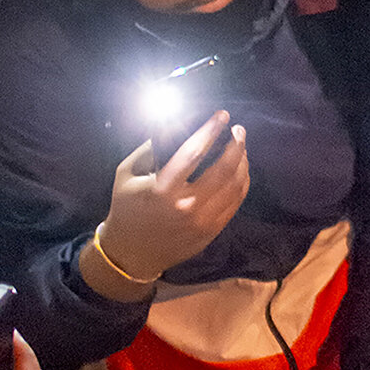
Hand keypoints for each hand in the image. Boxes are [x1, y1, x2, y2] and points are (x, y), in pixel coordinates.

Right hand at [95, 111, 252, 288]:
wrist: (131, 254)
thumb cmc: (126, 209)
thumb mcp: (127, 174)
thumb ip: (149, 149)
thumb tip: (173, 124)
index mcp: (162, 189)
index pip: (193, 153)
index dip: (211, 130)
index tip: (222, 115)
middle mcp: (186, 206)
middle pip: (224, 170)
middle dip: (236, 145)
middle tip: (238, 130)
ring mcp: (202, 221)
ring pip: (235, 186)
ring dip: (243, 162)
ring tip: (240, 147)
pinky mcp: (211, 231)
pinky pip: (235, 203)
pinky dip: (242, 183)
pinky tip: (240, 170)